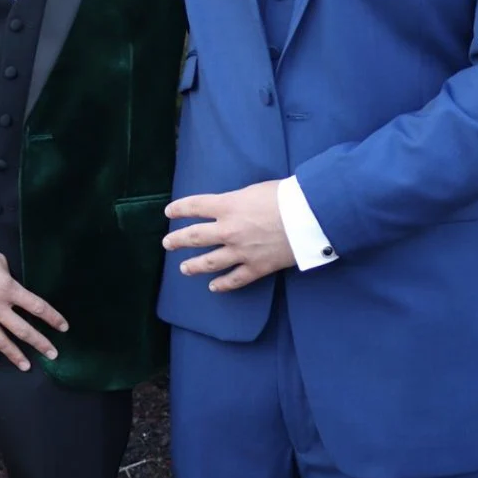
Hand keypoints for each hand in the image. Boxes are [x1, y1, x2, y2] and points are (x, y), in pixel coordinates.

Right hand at [0, 246, 66, 369]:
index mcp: (8, 290)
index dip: (52, 318)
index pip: (37, 307)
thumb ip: (9, 276)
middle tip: (53, 355)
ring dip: (15, 355)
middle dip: (40, 343)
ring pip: (1, 342)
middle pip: (23, 330)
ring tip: (26, 367)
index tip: (63, 328)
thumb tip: (14, 285)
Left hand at [163, 181, 294, 291]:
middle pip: (194, 237)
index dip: (179, 209)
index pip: (194, 206)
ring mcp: (241, 251)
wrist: (310, 216)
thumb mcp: (256, 190)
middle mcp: (228, 230)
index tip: (169, 212)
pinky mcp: (257, 267)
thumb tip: (234, 207)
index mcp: (227, 206)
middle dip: (177, 240)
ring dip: (193, 266)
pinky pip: (235, 279)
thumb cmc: (288, 196)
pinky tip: (214, 287)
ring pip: (208, 262)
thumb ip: (239, 201)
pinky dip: (223, 285)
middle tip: (168, 243)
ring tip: (183, 268)